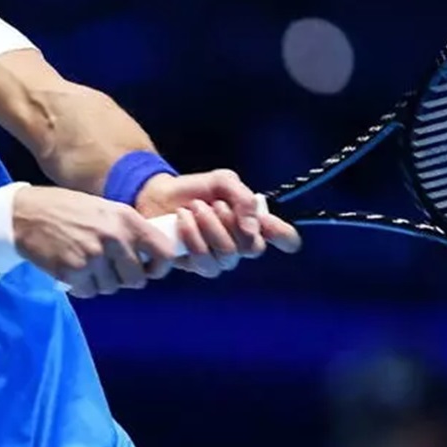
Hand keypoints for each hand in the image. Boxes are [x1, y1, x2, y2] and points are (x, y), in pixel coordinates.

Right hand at [12, 186, 179, 297]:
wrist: (27, 213)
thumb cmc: (67, 210)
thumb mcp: (105, 209)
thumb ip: (128, 230)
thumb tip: (149, 256)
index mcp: (126, 219)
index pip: (164, 253)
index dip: (159, 267)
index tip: (149, 270)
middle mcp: (114, 238)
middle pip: (137, 279)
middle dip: (125, 278)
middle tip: (109, 269)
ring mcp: (93, 256)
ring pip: (112, 288)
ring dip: (101, 282)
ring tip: (86, 264)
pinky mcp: (73, 272)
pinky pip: (90, 292)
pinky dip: (82, 287)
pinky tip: (72, 270)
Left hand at [136, 170, 301, 277]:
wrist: (159, 195)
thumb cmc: (196, 189)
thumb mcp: (222, 181)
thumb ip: (244, 199)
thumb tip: (254, 229)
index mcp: (253, 223)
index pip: (284, 238)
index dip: (286, 237)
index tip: (276, 231)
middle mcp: (241, 244)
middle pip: (252, 248)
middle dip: (230, 222)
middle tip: (213, 204)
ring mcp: (220, 258)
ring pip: (227, 257)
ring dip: (209, 228)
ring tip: (194, 209)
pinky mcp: (197, 265)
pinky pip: (203, 262)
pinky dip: (192, 237)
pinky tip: (182, 221)